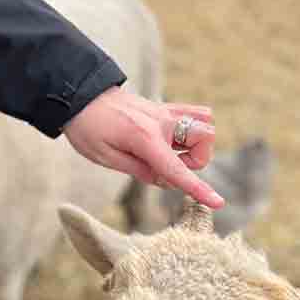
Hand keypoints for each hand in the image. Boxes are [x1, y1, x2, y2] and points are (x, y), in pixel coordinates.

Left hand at [63, 87, 223, 209]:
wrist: (79, 95)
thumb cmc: (87, 128)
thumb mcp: (104, 157)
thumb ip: (139, 170)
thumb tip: (166, 180)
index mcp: (144, 137)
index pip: (177, 169)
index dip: (197, 188)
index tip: (219, 203)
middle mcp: (161, 121)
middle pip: (204, 141)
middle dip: (193, 161)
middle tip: (163, 165)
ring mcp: (165, 111)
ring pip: (206, 126)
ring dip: (195, 145)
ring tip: (168, 151)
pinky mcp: (164, 106)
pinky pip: (197, 112)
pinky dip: (194, 128)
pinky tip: (174, 138)